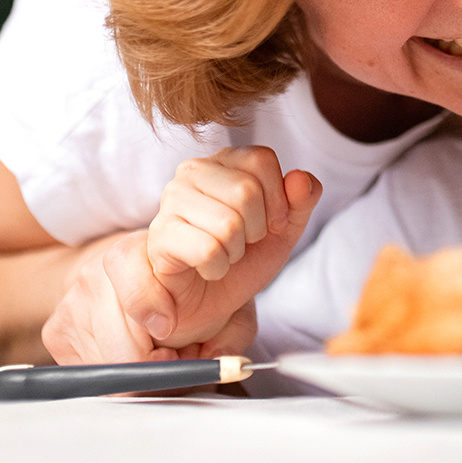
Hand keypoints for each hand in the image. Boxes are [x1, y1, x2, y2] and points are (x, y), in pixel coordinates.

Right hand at [41, 148, 319, 364]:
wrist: (207, 302)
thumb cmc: (242, 259)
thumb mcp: (282, 231)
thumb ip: (300, 201)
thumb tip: (302, 179)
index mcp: (224, 162)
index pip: (262, 159)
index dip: (277, 201)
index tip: (267, 224)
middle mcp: (193, 172)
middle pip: (247, 191)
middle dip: (256, 230)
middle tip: (241, 245)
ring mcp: (171, 202)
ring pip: (229, 221)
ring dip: (235, 252)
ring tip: (222, 256)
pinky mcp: (159, 237)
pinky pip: (209, 250)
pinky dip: (218, 268)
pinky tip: (206, 269)